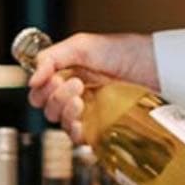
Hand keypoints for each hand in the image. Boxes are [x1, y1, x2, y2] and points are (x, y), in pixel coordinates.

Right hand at [27, 32, 156, 142]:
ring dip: (65, 111)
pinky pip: (81, 139)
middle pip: (48, 108)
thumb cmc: (124, 52)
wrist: (154, 65)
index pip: (40, 91)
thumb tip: (31, 79)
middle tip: (73, 83)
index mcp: (68, 76)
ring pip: (61, 123)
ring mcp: (90, 112)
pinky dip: (76, 132)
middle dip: (55, 97)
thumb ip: (52, 57)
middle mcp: (77, 95)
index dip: (40, 88)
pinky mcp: (103, 127)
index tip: (51, 79)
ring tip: (81, 98)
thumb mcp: (83, 45)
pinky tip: (81, 122)